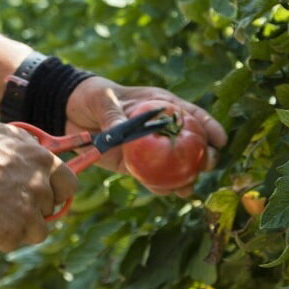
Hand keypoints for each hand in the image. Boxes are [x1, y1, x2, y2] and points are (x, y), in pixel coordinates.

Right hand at [0, 120, 77, 251]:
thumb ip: (24, 140)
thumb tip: (37, 147)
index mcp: (41, 160)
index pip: (69, 183)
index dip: (58, 190)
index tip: (48, 194)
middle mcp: (40, 186)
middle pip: (51, 208)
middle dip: (36, 208)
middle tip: (13, 203)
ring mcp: (28, 212)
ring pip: (39, 230)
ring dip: (22, 225)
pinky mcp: (13, 234)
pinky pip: (17, 241)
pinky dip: (4, 237)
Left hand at [65, 77, 225, 196]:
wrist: (68, 111)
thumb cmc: (91, 95)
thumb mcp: (103, 99)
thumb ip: (113, 115)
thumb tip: (119, 133)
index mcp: (160, 105)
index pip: (191, 115)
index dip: (209, 127)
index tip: (220, 140)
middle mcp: (159, 129)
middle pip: (189, 143)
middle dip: (202, 156)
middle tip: (206, 165)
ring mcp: (147, 149)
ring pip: (174, 166)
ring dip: (184, 177)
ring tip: (188, 187)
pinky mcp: (132, 165)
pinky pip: (151, 178)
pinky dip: (160, 186)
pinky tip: (168, 192)